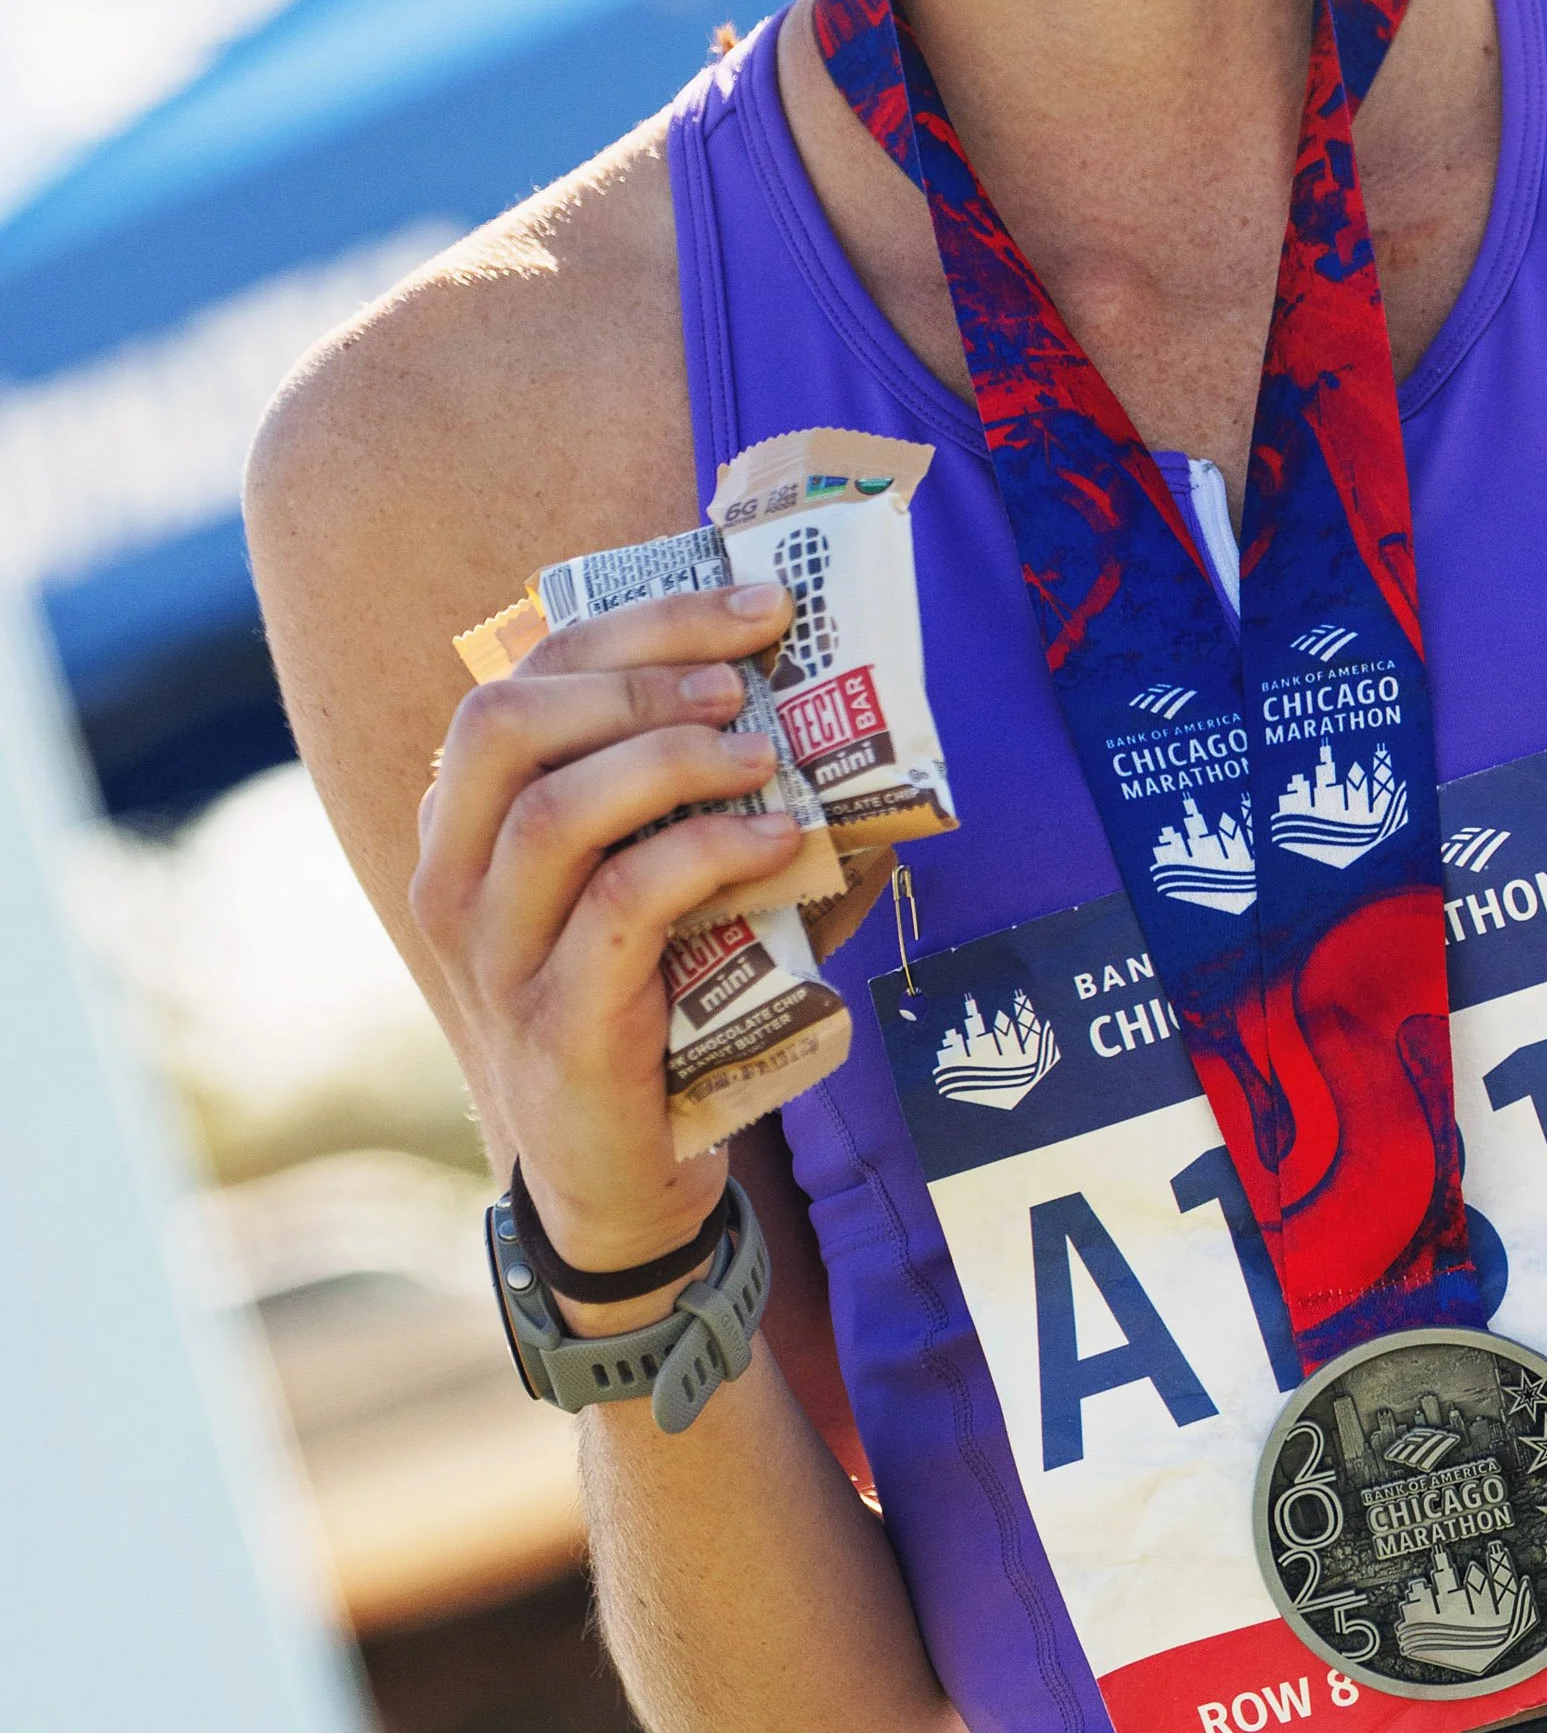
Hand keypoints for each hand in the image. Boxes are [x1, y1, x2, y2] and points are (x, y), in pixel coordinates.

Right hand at [412, 582, 801, 1295]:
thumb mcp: (666, 885)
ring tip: (763, 755)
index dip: (638, 624)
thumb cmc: (653, 1000)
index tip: (752, 606)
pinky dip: (704, 855)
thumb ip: (713, 802)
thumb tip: (849, 720)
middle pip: (507, 719)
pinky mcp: (558, 1027)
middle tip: (745, 675)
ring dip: (671, 757)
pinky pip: (619, 909)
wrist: (619, 1180)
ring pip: (553, 810)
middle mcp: (456, 879)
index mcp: (469, 822)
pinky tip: (775, 843)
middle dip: (639, 670)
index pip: (524, 677)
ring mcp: (496, 958)